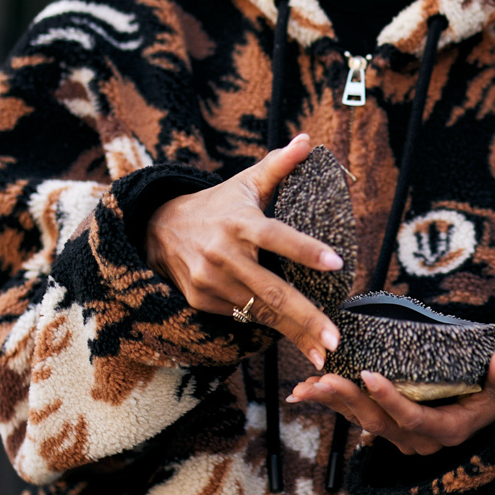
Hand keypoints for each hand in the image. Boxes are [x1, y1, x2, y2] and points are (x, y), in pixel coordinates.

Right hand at [143, 134, 343, 367]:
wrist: (157, 229)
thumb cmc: (217, 205)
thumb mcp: (244, 183)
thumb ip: (278, 165)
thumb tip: (307, 141)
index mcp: (240, 222)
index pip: (277, 236)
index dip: (306, 250)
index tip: (337, 263)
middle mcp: (224, 254)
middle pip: (272, 290)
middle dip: (306, 317)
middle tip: (335, 337)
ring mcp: (211, 281)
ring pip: (259, 312)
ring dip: (292, 334)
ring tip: (323, 353)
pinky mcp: (202, 301)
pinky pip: (242, 317)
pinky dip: (268, 329)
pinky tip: (294, 338)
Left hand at [289, 350, 494, 455]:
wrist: (486, 417)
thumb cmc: (494, 396)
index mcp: (447, 430)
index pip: (414, 418)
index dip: (390, 399)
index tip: (368, 375)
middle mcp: (420, 441)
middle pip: (379, 423)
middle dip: (349, 401)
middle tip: (323, 378)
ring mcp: (401, 437)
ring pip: (361, 422)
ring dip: (332, 404)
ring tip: (305, 386)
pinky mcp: (388, 428)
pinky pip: (356, 416)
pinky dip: (332, 403)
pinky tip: (306, 390)